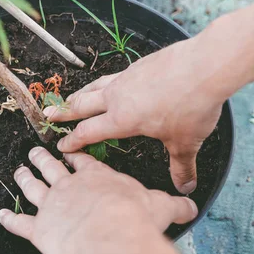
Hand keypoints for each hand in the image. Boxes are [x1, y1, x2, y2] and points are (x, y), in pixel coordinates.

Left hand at [0, 147, 197, 253]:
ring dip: (24, 178)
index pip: (84, 160)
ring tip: (18, 171)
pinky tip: (1, 215)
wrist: (111, 233)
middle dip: (43, 157)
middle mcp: (70, 185)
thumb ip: (176, 205)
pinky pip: (20, 222)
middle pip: (52, 166)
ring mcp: (52, 204)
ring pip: (32, 186)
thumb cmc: (135, 216)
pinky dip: (10, 219)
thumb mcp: (162, 206)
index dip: (76, 155)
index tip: (68, 149)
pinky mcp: (39, 228)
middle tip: (35, 151)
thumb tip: (194, 206)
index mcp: (96, 176)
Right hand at [43, 39, 228, 193]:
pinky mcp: (139, 65)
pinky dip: (103, 83)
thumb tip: (186, 188)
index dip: (72, 141)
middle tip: (47, 115)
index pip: (88, 132)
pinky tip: (109, 84)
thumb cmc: (192, 106)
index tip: (60, 146)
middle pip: (82, 105)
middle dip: (63, 112)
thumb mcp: (185, 142)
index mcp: (122, 119)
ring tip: (71, 98)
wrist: (206, 64)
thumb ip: (181, 166)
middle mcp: (118, 97)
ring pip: (95, 87)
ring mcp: (127, 78)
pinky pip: (113, 76)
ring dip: (79, 94)